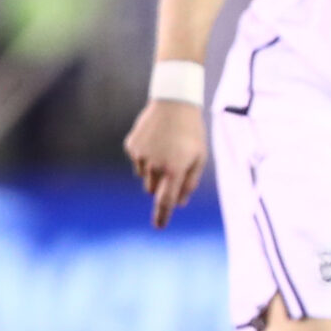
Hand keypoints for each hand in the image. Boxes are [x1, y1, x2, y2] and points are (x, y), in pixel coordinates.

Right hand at [124, 100, 207, 228]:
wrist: (174, 103)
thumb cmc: (192, 133)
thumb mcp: (200, 158)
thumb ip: (190, 182)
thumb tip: (180, 203)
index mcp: (174, 170)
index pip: (166, 200)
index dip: (162, 215)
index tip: (158, 227)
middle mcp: (154, 165)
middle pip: (153, 189)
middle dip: (161, 185)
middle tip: (173, 166)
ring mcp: (140, 155)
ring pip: (144, 176)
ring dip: (154, 170)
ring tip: (167, 148)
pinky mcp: (131, 146)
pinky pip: (138, 160)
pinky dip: (146, 156)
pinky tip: (156, 140)